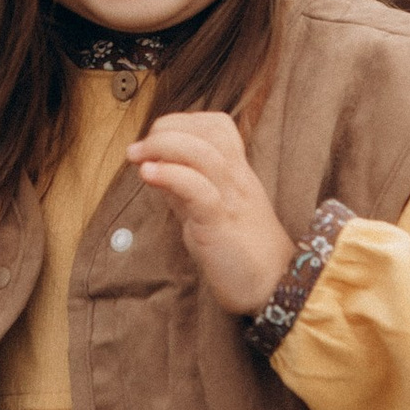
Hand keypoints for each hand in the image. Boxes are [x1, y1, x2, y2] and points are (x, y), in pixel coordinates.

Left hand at [124, 111, 294, 317]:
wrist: (273, 286)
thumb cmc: (240, 251)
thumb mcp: (210, 210)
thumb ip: (185, 188)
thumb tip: (153, 168)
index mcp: (236, 172)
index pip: (216, 125)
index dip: (181, 123)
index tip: (155, 140)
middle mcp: (237, 178)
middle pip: (208, 130)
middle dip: (166, 129)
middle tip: (137, 150)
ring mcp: (231, 198)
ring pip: (202, 153)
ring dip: (163, 146)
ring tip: (136, 157)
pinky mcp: (220, 223)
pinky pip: (198, 189)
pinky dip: (170, 176)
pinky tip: (148, 175)